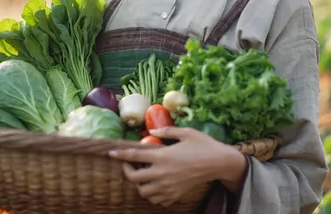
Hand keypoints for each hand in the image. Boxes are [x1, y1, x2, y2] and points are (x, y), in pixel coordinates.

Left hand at [109, 126, 245, 206]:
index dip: (121, 154)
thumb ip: (166, 130)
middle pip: (135, 178)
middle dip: (127, 171)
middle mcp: (163, 173)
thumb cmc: (202, 145)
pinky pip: (157, 200)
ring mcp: (169, 186)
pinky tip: (154, 184)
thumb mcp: (184, 132)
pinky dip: (152, 194)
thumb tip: (153, 129)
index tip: (111, 153)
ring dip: (139, 184)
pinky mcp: (176, 194)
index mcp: (163, 156)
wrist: (219, 163)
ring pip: (144, 192)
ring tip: (142, 175)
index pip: (134, 156)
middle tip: (129, 164)